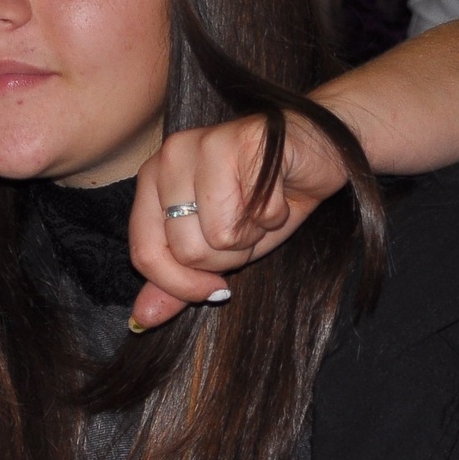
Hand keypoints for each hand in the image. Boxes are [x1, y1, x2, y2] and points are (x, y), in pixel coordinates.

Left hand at [127, 111, 349, 329]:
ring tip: (260, 209)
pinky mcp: (246, 140)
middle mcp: (170, 156)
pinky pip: (259, 213)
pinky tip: (279, 192)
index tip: (214, 289)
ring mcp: (206, 143)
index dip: (181, 285)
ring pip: (221, 234)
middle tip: (245, 228)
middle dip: (228, 256)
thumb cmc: (261, 198)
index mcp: (152, 181)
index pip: (145, 252)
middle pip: (187, 250)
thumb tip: (143, 319)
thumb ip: (178, 280)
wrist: (315, 153)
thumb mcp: (216, 248)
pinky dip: (277, 216)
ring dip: (253, 235)